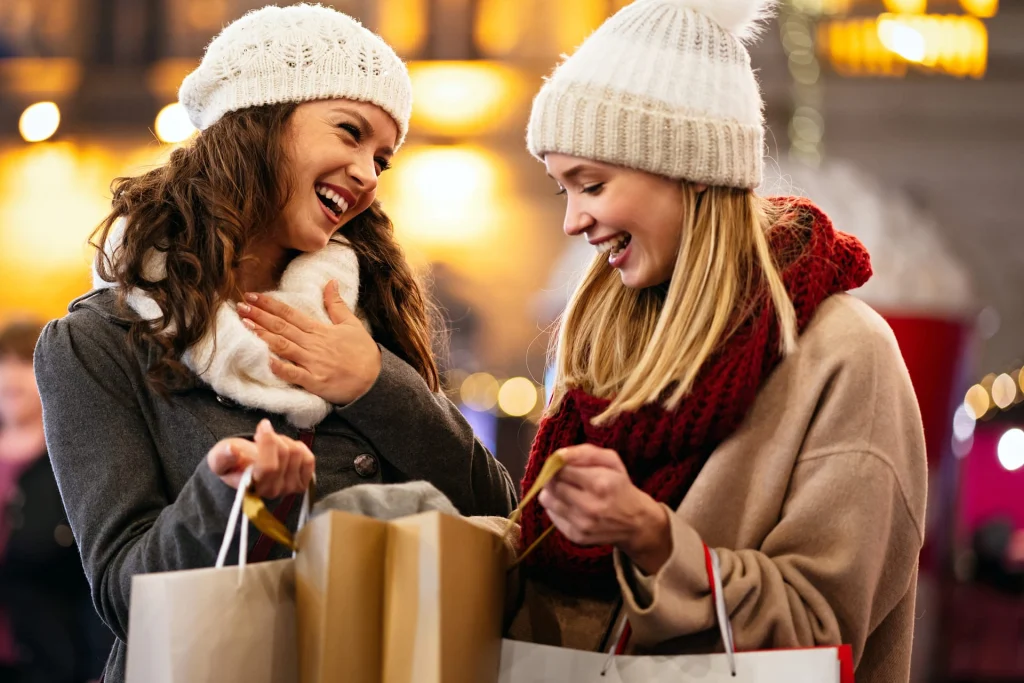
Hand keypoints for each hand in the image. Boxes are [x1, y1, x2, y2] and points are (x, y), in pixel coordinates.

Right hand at [206, 419, 314, 497]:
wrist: (244, 474)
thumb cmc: (231, 463)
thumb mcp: (218, 458)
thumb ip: (223, 455)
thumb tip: (232, 449)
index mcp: (252, 486)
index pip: (269, 466)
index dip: (269, 442)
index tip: (263, 425)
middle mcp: (273, 491)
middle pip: (285, 454)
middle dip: (274, 437)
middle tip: (263, 436)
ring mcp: (290, 488)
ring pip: (297, 453)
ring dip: (285, 442)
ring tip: (272, 444)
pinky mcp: (302, 482)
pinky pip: (309, 459)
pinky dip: (299, 448)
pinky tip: (286, 448)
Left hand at [236, 281, 380, 404]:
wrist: (375, 380)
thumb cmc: (363, 353)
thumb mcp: (352, 324)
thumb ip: (336, 304)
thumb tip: (330, 282)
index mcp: (320, 330)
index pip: (290, 314)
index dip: (270, 304)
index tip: (252, 296)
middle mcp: (313, 344)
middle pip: (282, 327)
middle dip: (259, 316)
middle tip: (240, 306)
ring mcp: (313, 363)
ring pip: (284, 346)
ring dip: (263, 335)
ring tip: (246, 325)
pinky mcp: (315, 382)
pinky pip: (294, 374)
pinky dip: (281, 368)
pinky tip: (266, 361)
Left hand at [538, 444, 672, 573]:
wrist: (636, 522)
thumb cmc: (620, 486)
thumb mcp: (611, 461)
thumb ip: (585, 452)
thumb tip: (559, 455)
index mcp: (600, 484)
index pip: (561, 470)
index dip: (559, 466)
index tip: (563, 466)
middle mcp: (590, 506)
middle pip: (553, 485)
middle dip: (554, 478)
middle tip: (564, 477)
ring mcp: (583, 524)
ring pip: (548, 501)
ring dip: (551, 492)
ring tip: (565, 490)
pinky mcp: (577, 536)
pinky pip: (553, 516)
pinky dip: (556, 508)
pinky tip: (570, 505)